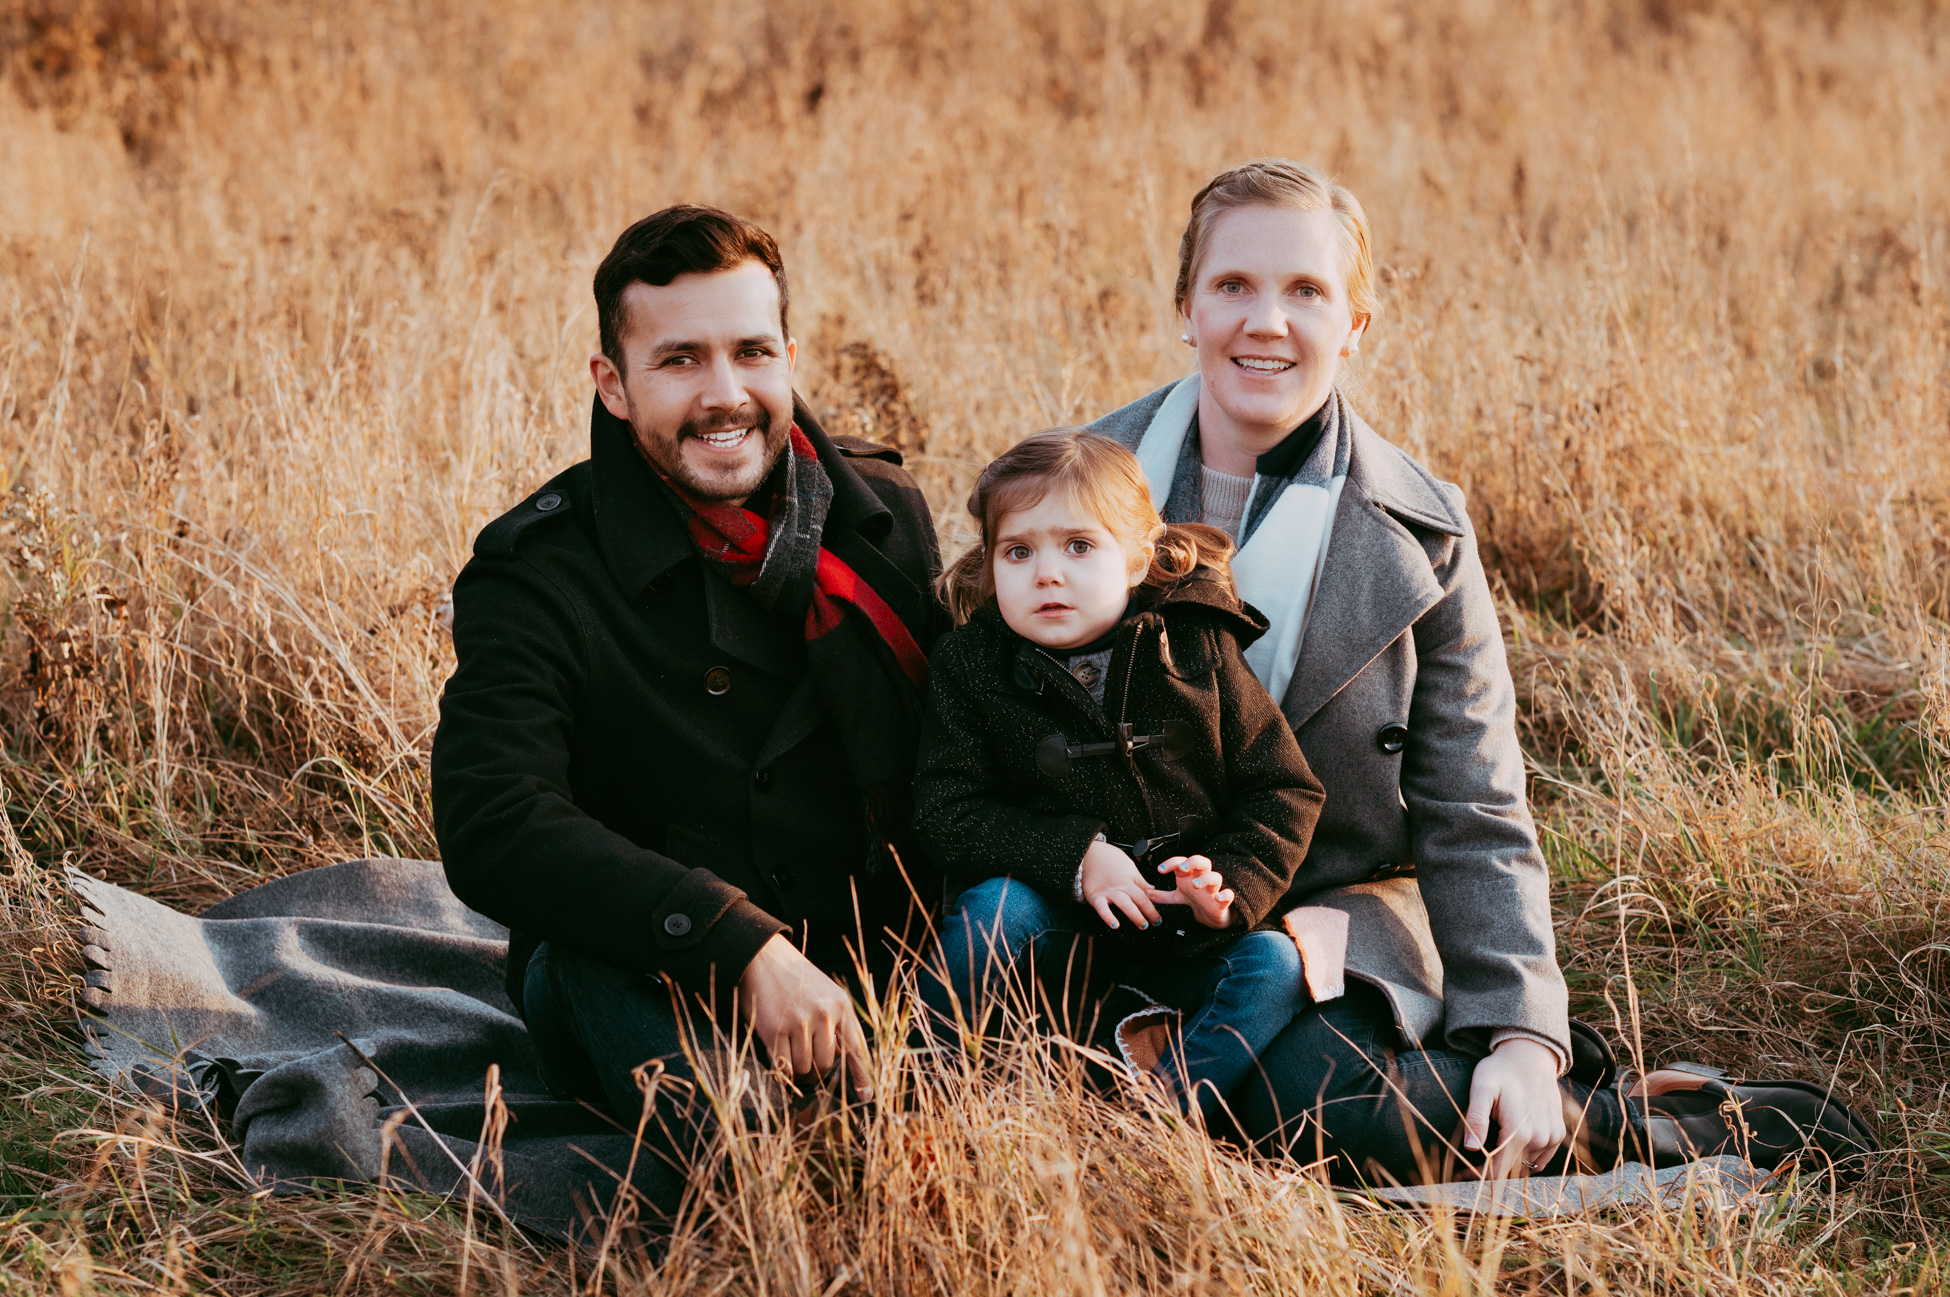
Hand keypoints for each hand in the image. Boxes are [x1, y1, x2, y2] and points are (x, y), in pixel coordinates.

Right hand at [736, 934, 872, 1101]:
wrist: (763, 958)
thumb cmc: (796, 979)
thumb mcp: (826, 993)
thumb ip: (836, 1023)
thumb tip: (841, 1060)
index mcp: (842, 1005)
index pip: (856, 1049)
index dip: (861, 1076)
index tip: (866, 1096)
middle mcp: (824, 1014)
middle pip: (825, 1065)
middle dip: (814, 1068)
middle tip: (803, 1057)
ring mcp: (800, 1022)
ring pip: (804, 1068)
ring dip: (795, 1068)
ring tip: (788, 1049)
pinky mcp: (776, 1030)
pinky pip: (783, 1067)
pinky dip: (780, 1069)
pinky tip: (776, 1055)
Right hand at [1079, 838, 1178, 929]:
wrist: (1089, 853)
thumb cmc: (1108, 857)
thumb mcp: (1129, 864)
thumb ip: (1139, 879)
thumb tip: (1151, 889)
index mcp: (1130, 877)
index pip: (1145, 893)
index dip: (1153, 903)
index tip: (1156, 913)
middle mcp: (1121, 885)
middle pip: (1140, 899)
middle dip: (1150, 912)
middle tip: (1156, 922)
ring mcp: (1109, 891)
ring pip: (1126, 905)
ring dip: (1136, 916)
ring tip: (1143, 925)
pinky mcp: (1096, 897)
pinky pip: (1103, 909)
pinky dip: (1109, 917)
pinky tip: (1115, 925)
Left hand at [1156, 855, 1234, 928]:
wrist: (1212, 917)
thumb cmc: (1197, 901)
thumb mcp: (1177, 898)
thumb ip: (1162, 895)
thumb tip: (1145, 893)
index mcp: (1190, 875)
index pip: (1181, 862)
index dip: (1171, 862)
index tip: (1160, 870)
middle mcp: (1202, 878)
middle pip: (1202, 861)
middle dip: (1192, 862)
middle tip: (1182, 869)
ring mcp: (1214, 889)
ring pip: (1215, 876)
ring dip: (1206, 878)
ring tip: (1195, 885)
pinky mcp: (1223, 901)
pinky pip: (1229, 894)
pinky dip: (1225, 894)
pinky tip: (1219, 897)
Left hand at [1463, 1037, 1564, 1175]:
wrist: (1530, 1057)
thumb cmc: (1501, 1071)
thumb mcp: (1482, 1088)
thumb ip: (1476, 1118)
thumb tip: (1470, 1148)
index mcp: (1519, 1132)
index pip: (1499, 1170)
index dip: (1481, 1176)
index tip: (1463, 1175)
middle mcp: (1539, 1139)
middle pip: (1512, 1169)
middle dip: (1490, 1169)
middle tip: (1470, 1163)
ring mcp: (1551, 1137)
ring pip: (1525, 1163)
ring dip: (1509, 1160)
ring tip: (1491, 1147)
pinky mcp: (1557, 1134)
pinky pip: (1540, 1156)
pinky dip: (1526, 1154)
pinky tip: (1513, 1143)